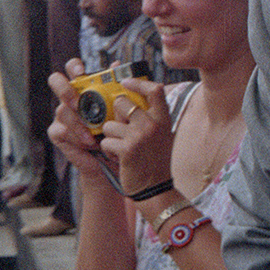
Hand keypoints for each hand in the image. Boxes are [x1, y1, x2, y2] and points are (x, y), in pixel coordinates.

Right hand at [48, 60, 110, 178]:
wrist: (113, 159)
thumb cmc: (119, 130)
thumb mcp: (121, 109)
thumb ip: (117, 89)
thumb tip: (116, 64)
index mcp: (85, 88)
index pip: (73, 68)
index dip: (74, 66)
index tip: (82, 71)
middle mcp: (70, 98)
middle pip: (56, 81)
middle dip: (64, 89)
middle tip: (77, 102)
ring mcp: (62, 115)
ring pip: (62, 110)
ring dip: (79, 122)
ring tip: (95, 132)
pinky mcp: (58, 132)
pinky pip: (62, 130)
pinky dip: (77, 136)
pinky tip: (90, 142)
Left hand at [97, 77, 173, 198]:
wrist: (155, 187)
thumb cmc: (154, 159)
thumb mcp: (160, 133)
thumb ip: (148, 115)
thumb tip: (126, 95)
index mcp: (163, 118)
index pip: (154, 89)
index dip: (137, 83)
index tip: (125, 82)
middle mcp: (153, 124)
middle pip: (121, 102)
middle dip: (115, 115)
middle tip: (121, 129)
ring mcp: (140, 136)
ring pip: (109, 124)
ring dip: (110, 137)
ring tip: (122, 147)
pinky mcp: (127, 149)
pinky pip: (106, 141)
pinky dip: (108, 150)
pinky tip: (119, 157)